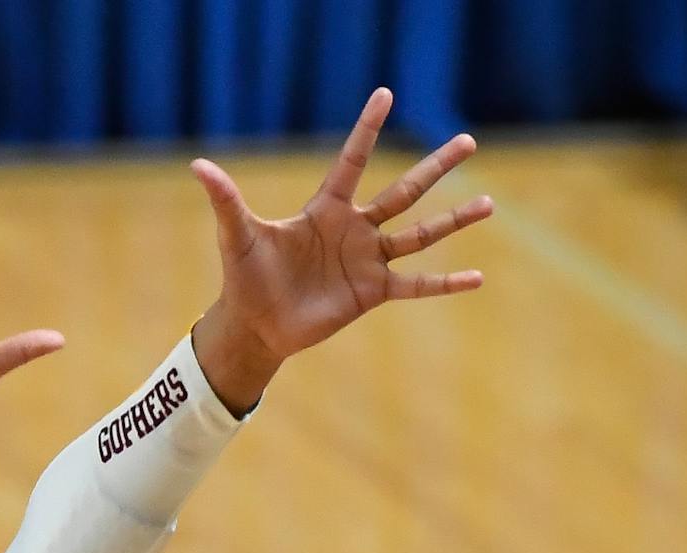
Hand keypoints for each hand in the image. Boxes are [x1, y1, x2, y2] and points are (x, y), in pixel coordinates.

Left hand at [189, 87, 491, 412]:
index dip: (367, 128)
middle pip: (404, 191)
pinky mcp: (373, 293)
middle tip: (468, 141)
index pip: (353, 160)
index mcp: (326, 208)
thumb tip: (198, 167)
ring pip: (420, 234)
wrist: (257, 324)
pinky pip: (417, 285)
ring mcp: (368, 261)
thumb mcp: (237, 235)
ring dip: (454, 220)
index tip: (385, 93)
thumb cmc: (245, 276)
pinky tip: (477, 277)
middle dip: (436, 166)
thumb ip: (226, 201)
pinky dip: (446, 282)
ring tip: (488, 203)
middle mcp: (354, 229)